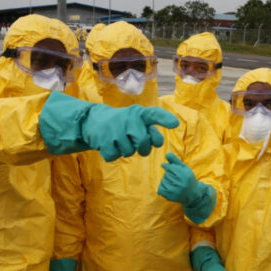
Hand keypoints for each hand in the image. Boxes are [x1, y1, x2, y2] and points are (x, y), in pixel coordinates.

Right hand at [38, 92, 179, 159]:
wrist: (95, 121)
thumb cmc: (124, 124)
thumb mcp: (137, 122)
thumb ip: (150, 131)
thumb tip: (157, 142)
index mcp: (139, 114)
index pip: (153, 115)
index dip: (165, 119)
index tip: (174, 124)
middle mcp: (128, 118)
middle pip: (143, 144)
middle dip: (142, 149)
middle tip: (135, 144)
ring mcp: (114, 128)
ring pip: (129, 152)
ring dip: (126, 151)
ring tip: (119, 140)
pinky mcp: (103, 139)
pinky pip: (114, 156)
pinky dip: (112, 154)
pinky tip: (109, 145)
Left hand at [158, 153, 199, 205]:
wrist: (192, 194)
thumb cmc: (187, 178)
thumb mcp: (184, 168)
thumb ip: (175, 160)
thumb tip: (166, 154)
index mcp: (184, 175)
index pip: (169, 167)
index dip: (167, 166)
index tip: (167, 167)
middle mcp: (180, 184)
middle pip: (166, 174)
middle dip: (168, 174)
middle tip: (175, 178)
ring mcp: (175, 191)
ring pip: (163, 181)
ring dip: (165, 181)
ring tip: (173, 184)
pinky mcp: (170, 197)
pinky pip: (160, 189)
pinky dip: (162, 187)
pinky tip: (169, 188)